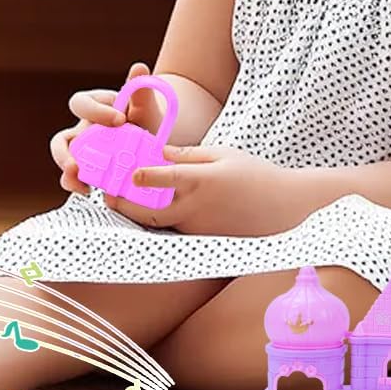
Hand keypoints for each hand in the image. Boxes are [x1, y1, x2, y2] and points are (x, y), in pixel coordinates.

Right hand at [51, 61, 164, 193]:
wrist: (160, 139)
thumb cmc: (149, 119)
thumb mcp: (147, 107)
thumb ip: (141, 92)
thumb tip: (139, 68)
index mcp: (94, 108)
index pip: (81, 104)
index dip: (95, 111)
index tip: (120, 120)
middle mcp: (83, 130)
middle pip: (60, 140)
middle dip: (63, 154)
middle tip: (77, 165)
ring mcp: (85, 152)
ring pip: (65, 162)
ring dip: (67, 174)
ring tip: (82, 184)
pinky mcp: (90, 170)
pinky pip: (75, 178)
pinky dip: (77, 184)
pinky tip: (90, 190)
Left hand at [107, 143, 302, 235]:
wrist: (283, 208)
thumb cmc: (254, 175)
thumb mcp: (223, 154)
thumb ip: (187, 155)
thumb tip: (157, 152)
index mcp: (203, 181)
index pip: (168, 179)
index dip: (145, 177)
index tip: (128, 173)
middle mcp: (197, 207)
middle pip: (150, 212)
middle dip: (125, 205)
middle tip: (108, 195)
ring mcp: (198, 226)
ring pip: (158, 223)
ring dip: (136, 214)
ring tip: (119, 200)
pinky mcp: (201, 237)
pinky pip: (172, 228)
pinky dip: (156, 219)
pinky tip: (145, 208)